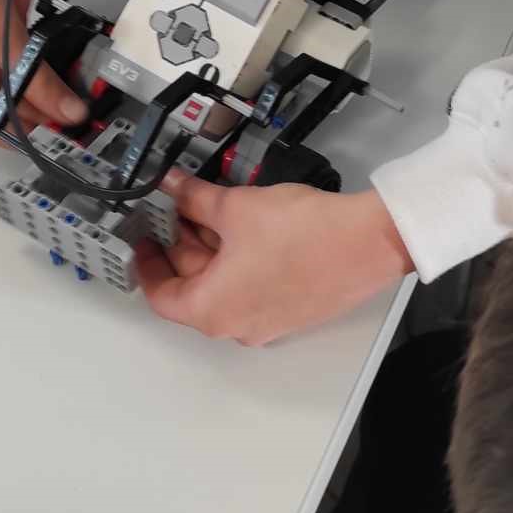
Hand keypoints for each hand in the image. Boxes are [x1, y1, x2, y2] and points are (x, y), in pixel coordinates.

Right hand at [0, 0, 83, 136]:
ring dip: (17, 57)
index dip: (25, 128)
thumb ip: (37, 77)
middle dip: (27, 88)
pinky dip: (0, 37)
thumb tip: (68, 113)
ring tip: (45, 40)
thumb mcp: (2, 30)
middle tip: (67, 85)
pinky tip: (20, 13)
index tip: (62, 127)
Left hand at [138, 174, 413, 345]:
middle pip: (194, 288)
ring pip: (224, 287)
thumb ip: (195, 199)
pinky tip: (247, 228)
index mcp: (212, 310)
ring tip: (215, 213)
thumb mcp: (235, 207)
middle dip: (184, 246)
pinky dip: (240, 263)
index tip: (143, 240)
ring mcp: (267, 322)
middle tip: (180, 210)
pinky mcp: (292, 311)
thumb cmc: (304, 234)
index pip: (161, 295)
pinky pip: (252, 289)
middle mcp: (236, 326)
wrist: (368, 243)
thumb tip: (174, 187)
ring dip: (213, 252)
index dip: (147, 263)